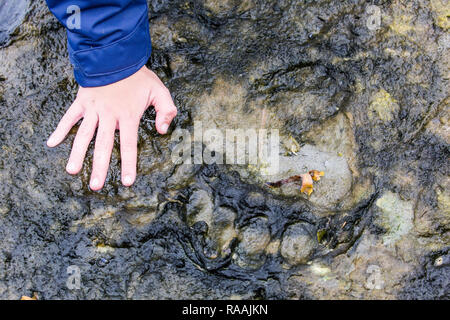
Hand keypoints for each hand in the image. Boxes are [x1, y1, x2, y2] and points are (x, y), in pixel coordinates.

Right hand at [46, 66, 176, 190]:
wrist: (116, 54)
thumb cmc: (139, 76)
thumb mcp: (160, 90)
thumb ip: (166, 110)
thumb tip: (163, 131)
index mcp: (128, 115)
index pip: (129, 145)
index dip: (129, 164)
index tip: (127, 182)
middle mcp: (109, 115)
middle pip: (103, 146)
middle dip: (100, 167)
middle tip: (95, 186)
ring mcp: (93, 108)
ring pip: (84, 135)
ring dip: (77, 154)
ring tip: (72, 171)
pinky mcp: (82, 101)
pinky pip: (69, 117)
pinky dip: (60, 129)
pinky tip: (51, 143)